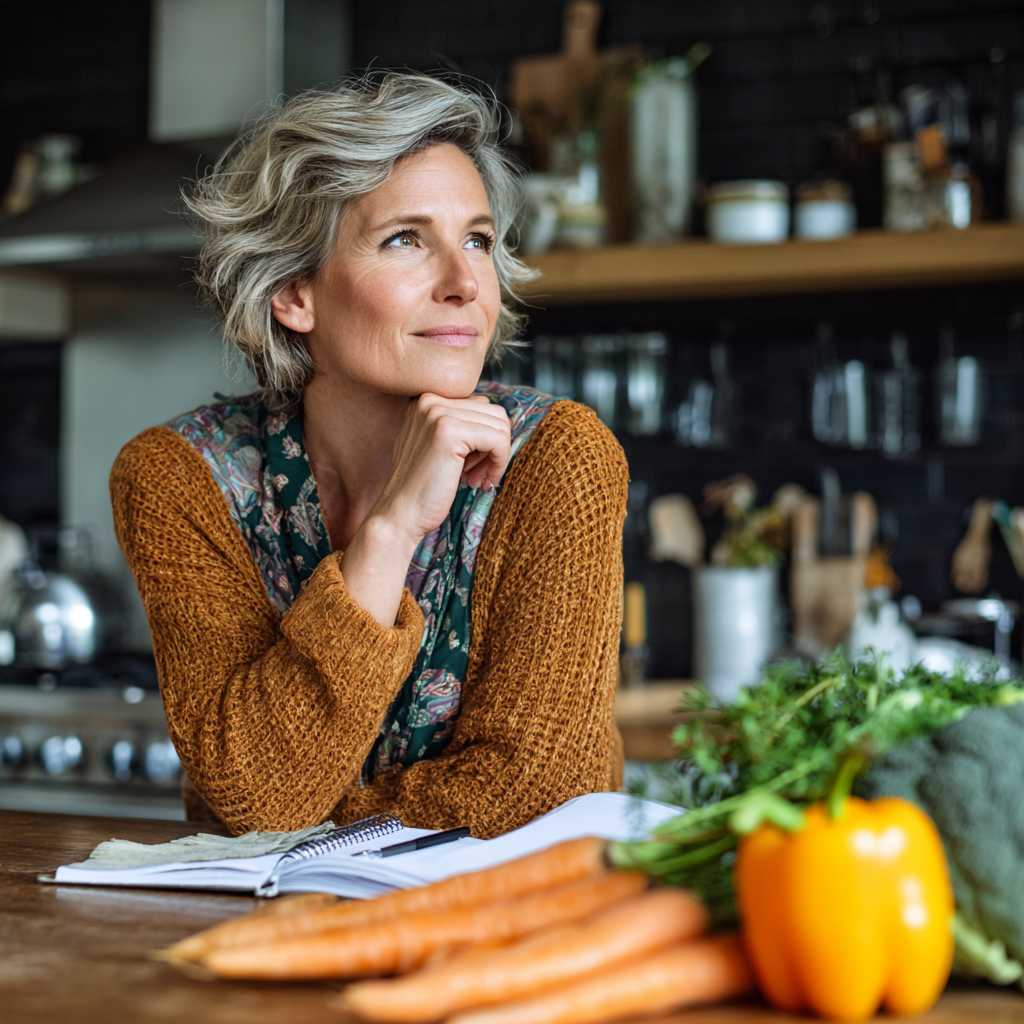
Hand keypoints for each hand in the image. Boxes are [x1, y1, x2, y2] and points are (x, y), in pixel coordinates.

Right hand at [341, 394, 510, 625]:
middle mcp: (429, 400)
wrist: (400, 515)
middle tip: (479, 475)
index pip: (481, 406)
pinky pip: (498, 439)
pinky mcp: (449, 431)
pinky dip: (499, 463)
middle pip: (493, 413)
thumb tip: (502, 422)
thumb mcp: (440, 447)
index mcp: (426, 400)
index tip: (475, 465)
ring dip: (498, 456)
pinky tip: (482, 482)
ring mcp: (438, 413)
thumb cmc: (423, 487)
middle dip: (495, 447)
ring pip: (499, 425)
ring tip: (477, 479)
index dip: (486, 438)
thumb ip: (462, 427)